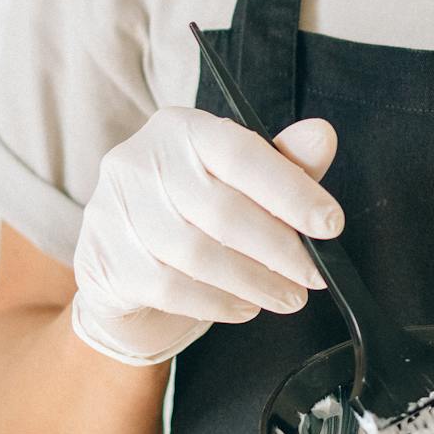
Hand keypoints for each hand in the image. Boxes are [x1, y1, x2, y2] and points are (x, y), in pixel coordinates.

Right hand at [71, 104, 342, 364]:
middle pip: (222, 210)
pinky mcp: (103, 259)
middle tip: (314, 274)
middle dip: (280, 249)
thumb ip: (284, 162)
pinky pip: (172, 289)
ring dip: (255, 282)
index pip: (241, 153)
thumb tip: (323, 136)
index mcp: (179, 128)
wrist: (123, 266)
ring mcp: (114, 210)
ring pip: (198, 255)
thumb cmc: (192, 214)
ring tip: (287, 295)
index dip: (291, 190)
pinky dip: (218, 303)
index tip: (330, 224)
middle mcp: (138, 160)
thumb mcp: (240, 181)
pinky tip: (244, 305)